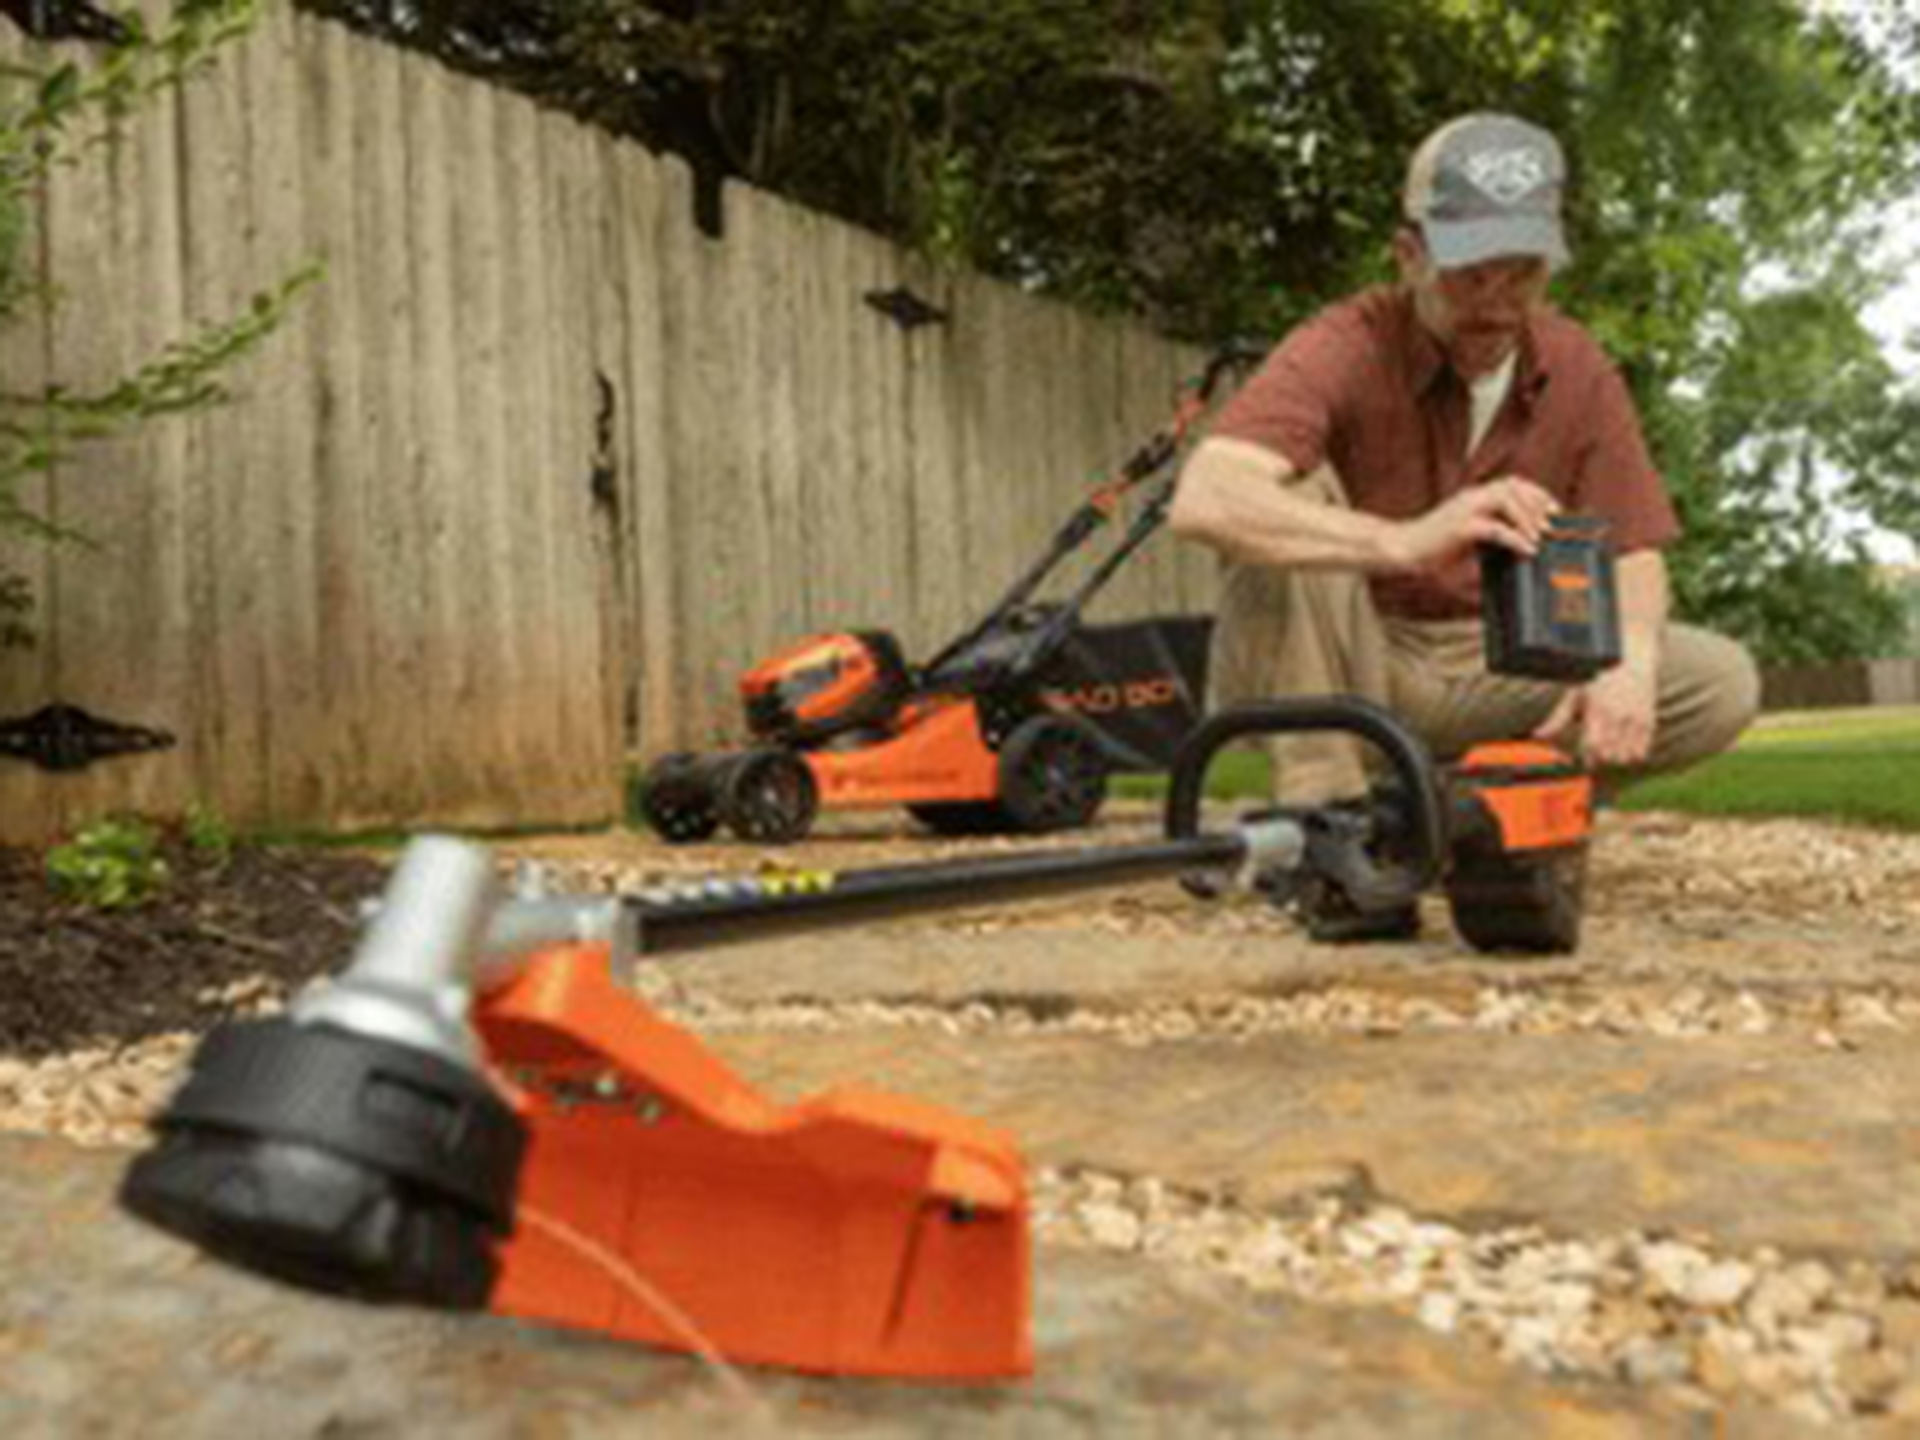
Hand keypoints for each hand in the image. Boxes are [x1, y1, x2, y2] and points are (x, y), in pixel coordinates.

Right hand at [1388, 475, 1558, 574]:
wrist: (1402, 550)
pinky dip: (1516, 538)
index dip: (1536, 493)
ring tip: (1540, 535)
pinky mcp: (1460, 527)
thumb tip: (1516, 555)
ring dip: (1528, 517)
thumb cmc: (1431, 549)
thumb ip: (1490, 542)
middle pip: (1513, 486)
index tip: (1554, 510)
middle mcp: (1471, 497)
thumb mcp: (1467, 542)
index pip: (1512, 483)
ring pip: (1506, 499)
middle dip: (1537, 503)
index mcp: (1473, 497)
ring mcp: (1465, 509)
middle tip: (1552, 523)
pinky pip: (1496, 528)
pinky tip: (1527, 549)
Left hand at [1534, 663, 1656, 767]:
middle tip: (1598, 750)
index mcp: (1597, 710)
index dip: (1588, 757)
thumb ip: (1558, 718)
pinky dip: (1632, 754)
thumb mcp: (1575, 694)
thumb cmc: (1597, 677)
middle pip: (1609, 755)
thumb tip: (1537, 735)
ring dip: (1616, 757)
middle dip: (1601, 757)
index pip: (1592, 746)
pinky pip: (1641, 752)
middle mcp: (1618, 716)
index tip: (1586, 759)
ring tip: (1611, 748)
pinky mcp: (1649, 720)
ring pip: (1625, 757)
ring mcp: (1635, 719)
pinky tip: (1625, 745)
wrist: (1631, 659)